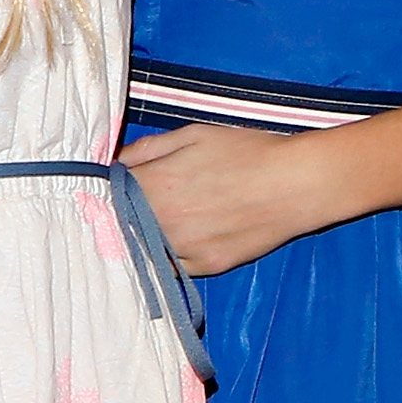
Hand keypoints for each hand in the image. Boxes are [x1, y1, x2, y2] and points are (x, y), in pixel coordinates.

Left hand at [122, 121, 348, 275]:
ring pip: (144, 250)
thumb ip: (148, 149)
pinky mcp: (208, 266)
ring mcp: (185, 248)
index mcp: (154, 184)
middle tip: (126, 209)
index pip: (106, 194)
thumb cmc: (248, 152)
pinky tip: (176, 242)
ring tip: (155, 225)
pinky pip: (173, 267)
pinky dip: (167, 256)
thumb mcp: (193, 135)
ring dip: (140, 240)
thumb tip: (116, 162)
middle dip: (119, 217)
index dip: (103, 191)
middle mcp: (163, 221)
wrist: (298, 182)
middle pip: (120, 226)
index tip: (106, 190)